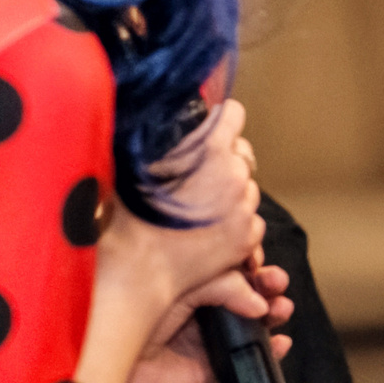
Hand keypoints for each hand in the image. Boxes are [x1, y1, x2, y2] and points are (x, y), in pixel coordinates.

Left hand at [122, 259, 292, 382]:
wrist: (102, 358)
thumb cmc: (124, 310)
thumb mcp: (179, 284)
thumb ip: (221, 286)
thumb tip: (257, 301)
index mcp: (185, 277)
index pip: (225, 263)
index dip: (247, 259)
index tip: (259, 258)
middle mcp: (195, 305)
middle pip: (244, 292)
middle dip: (266, 285)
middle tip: (276, 283)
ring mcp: (202, 336)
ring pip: (249, 325)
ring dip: (272, 314)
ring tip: (281, 310)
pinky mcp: (206, 368)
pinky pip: (243, 362)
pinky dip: (268, 353)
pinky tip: (279, 343)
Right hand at [138, 98, 265, 293]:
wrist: (137, 269)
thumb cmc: (131, 217)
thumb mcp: (141, 164)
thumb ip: (167, 143)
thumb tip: (171, 127)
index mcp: (210, 149)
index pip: (233, 114)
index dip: (220, 119)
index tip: (211, 127)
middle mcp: (234, 175)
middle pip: (242, 152)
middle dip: (223, 158)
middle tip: (196, 174)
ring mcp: (244, 208)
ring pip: (247, 186)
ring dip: (230, 191)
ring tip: (199, 206)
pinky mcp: (247, 237)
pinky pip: (252, 218)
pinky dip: (236, 220)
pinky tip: (209, 227)